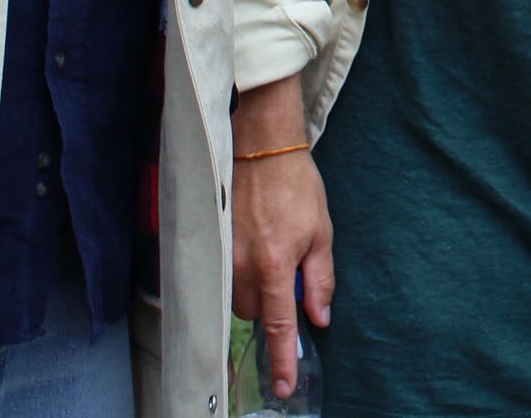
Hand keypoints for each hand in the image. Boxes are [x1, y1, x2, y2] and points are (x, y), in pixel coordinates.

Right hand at [231, 79, 333, 401]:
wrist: (261, 144)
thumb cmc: (295, 184)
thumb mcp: (320, 231)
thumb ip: (320, 279)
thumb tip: (320, 316)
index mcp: (275, 264)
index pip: (279, 325)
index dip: (281, 359)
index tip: (282, 385)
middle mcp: (242, 265)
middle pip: (253, 312)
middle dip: (270, 303)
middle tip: (286, 270)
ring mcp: (222, 254)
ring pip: (235, 296)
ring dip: (253, 288)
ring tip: (269, 250)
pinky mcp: (210, 241)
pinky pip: (221, 275)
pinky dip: (237, 272)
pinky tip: (250, 246)